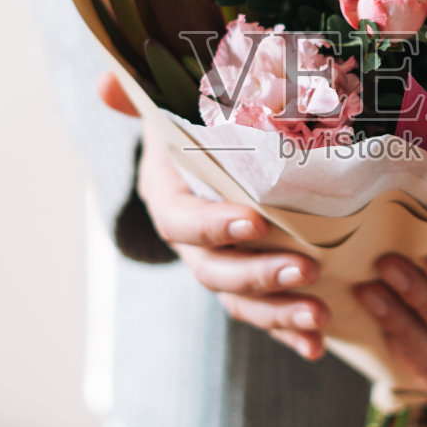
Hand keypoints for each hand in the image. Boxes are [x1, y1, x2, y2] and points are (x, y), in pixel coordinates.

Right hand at [98, 71, 328, 359]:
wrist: (208, 149)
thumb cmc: (196, 124)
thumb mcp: (173, 105)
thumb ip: (143, 95)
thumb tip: (106, 79)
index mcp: (170, 198)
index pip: (182, 221)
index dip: (213, 226)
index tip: (254, 222)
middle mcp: (192, 241)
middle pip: (215, 271)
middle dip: (259, 275)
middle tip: (307, 271)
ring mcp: (220, 266)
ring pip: (241, 300)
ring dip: (279, 313)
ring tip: (320, 317)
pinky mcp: (249, 284)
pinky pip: (265, 314)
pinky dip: (288, 334)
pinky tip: (316, 347)